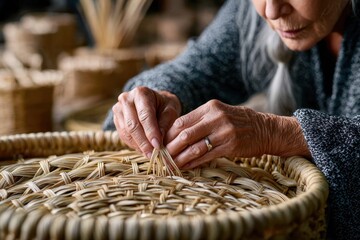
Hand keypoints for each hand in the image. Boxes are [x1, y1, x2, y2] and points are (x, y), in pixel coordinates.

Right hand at [112, 86, 180, 157]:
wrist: (154, 102)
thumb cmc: (164, 105)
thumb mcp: (171, 110)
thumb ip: (166, 122)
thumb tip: (159, 140)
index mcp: (141, 93)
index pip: (145, 115)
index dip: (151, 132)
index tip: (158, 146)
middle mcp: (126, 99)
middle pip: (132, 125)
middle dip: (144, 142)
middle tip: (153, 155)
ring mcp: (118, 109)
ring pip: (126, 132)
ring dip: (138, 146)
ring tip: (150, 155)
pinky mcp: (116, 120)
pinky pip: (123, 136)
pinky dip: (134, 145)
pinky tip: (143, 150)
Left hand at [165, 100, 310, 168]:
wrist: (264, 129)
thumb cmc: (237, 122)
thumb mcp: (219, 113)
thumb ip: (199, 120)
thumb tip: (175, 133)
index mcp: (210, 107)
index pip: (181, 121)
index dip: (168, 134)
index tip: (161, 144)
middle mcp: (216, 118)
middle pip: (184, 134)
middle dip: (170, 147)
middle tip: (161, 157)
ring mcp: (224, 132)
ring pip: (194, 147)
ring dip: (179, 158)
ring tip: (170, 165)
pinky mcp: (230, 146)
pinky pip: (206, 156)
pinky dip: (193, 163)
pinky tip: (185, 167)